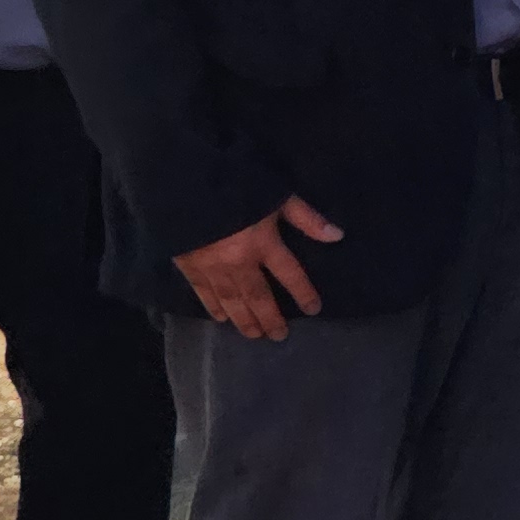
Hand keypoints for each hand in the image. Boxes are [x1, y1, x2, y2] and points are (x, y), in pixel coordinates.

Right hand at [175, 195, 343, 341]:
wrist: (182, 182)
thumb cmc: (235, 184)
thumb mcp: (276, 195)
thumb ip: (306, 218)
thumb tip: (337, 236)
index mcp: (263, 243)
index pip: (290, 274)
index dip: (303, 292)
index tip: (314, 309)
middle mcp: (238, 261)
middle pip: (258, 296)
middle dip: (270, 318)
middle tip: (278, 336)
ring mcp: (211, 266)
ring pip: (231, 300)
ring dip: (244, 320)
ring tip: (254, 335)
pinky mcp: (188, 265)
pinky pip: (203, 292)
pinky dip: (213, 307)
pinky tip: (221, 318)